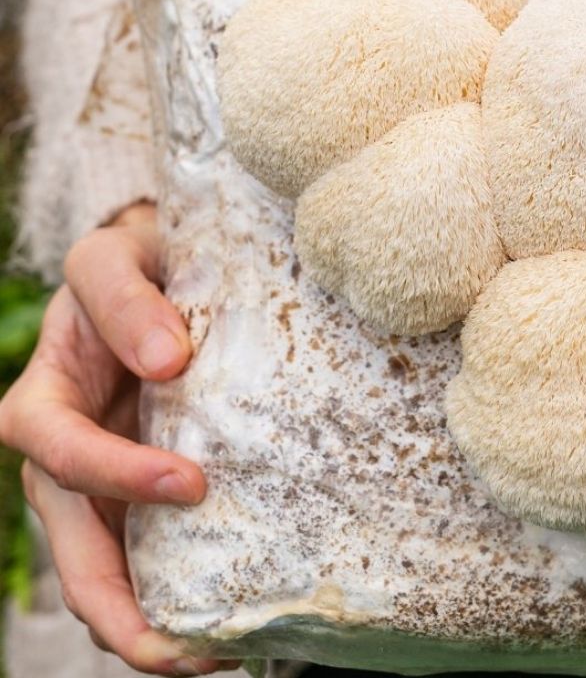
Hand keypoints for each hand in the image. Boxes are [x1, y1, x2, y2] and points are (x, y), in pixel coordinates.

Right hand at [0, 204, 234, 674]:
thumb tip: (167, 361)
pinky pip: (150, 555)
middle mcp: (66, 453)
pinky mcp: (145, 491)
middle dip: (123, 610)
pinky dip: (178, 595)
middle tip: (191, 650)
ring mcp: (105, 480)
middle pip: (73, 551)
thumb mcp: (116, 259)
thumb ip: (128, 299)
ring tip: (217, 656)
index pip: (61, 453)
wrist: (160, 266)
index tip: (191, 483)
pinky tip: (229, 624)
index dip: (117, 475)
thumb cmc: (136, 260)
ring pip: (108, 573)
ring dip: (152, 625)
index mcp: (44, 400)